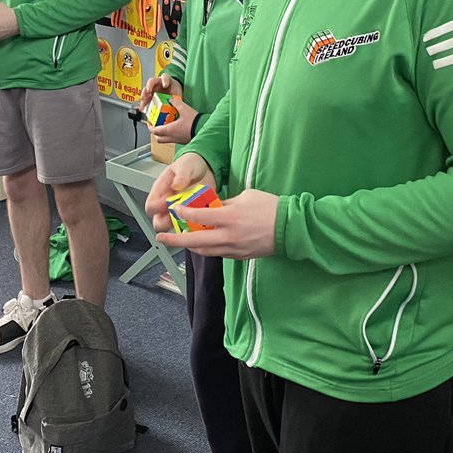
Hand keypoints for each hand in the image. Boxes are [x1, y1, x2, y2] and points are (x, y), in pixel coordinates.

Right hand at [138, 73, 181, 109]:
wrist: (172, 95)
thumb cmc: (175, 92)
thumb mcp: (178, 94)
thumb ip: (177, 99)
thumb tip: (177, 105)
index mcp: (166, 80)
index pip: (165, 77)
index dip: (165, 80)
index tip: (165, 85)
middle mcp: (157, 83)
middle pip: (152, 81)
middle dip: (150, 85)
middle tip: (149, 91)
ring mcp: (152, 89)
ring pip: (146, 89)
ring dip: (144, 95)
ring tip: (143, 100)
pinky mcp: (149, 96)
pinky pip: (145, 99)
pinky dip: (143, 104)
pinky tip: (143, 108)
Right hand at [144, 153, 214, 233]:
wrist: (204, 168)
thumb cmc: (189, 165)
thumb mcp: (185, 165)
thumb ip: (181, 174)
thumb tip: (176, 185)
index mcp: (160, 192)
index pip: (150, 207)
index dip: (156, 208)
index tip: (167, 203)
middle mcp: (166, 205)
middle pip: (159, 222)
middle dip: (168, 222)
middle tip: (181, 215)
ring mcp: (179, 211)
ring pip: (175, 226)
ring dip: (183, 225)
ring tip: (194, 217)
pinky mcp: (191, 215)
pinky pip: (190, 225)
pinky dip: (196, 224)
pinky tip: (204, 218)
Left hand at [151, 97, 197, 143]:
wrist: (205, 129)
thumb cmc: (195, 122)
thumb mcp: (184, 109)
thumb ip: (176, 103)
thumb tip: (171, 100)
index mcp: (169, 130)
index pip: (154, 131)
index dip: (150, 126)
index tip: (150, 122)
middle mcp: (172, 137)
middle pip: (158, 138)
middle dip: (155, 132)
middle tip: (156, 125)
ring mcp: (177, 141)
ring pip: (165, 140)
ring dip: (163, 134)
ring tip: (165, 125)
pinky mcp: (183, 141)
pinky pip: (173, 140)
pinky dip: (171, 135)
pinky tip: (175, 128)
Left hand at [157, 188, 278, 260]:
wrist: (291, 228)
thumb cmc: (270, 207)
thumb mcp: (245, 197)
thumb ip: (226, 203)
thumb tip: (212, 207)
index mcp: (229, 217)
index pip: (198, 217)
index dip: (183, 214)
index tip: (173, 210)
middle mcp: (229, 236)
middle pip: (195, 241)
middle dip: (175, 241)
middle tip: (161, 238)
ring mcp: (234, 248)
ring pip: (205, 251)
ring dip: (190, 246)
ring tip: (180, 241)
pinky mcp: (240, 256)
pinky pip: (219, 254)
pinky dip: (207, 249)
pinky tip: (202, 244)